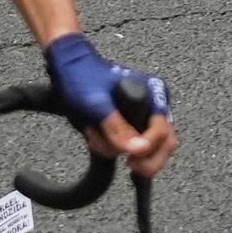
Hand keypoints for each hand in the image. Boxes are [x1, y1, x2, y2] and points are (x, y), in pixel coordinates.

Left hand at [42, 32, 175, 178]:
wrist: (67, 68)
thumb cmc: (83, 77)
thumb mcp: (97, 104)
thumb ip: (118, 127)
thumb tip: (139, 150)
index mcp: (154, 95)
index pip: (163, 132)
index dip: (148, 147)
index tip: (130, 158)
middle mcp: (153, 106)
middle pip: (164, 144)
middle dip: (143, 157)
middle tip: (127, 164)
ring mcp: (142, 116)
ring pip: (147, 149)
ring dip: (119, 150)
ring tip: (95, 138)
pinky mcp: (129, 124)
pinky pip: (130, 147)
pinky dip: (112, 148)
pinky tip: (96, 138)